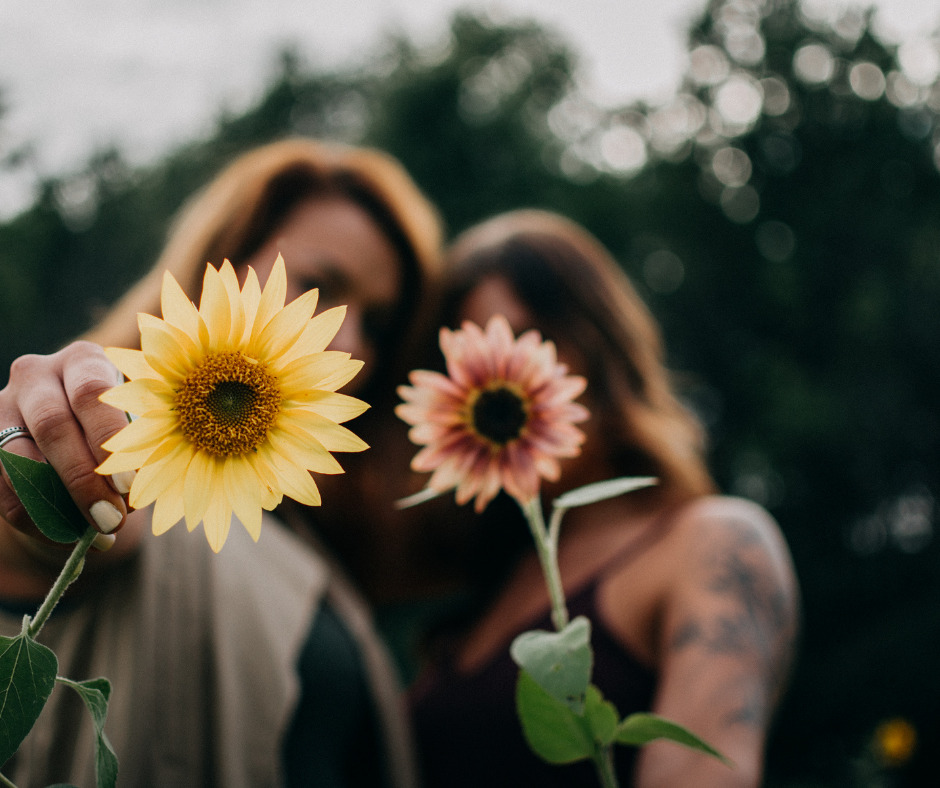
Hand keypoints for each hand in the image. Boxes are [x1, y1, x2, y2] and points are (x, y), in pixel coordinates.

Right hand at [0, 341, 132, 547]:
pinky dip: (35, 519)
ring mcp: (3, 406)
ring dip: (58, 504)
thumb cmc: (122, 422)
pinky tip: (66, 538)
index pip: (91, 393)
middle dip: (84, 479)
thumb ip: (137, 445)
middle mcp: (36, 375)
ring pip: (20, 458)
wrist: (78, 423)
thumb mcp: (136, 420)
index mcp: (82, 360)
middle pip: (53, 425)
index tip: (129, 485)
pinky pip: (1, 487)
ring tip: (95, 534)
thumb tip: (128, 499)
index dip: (109, 440)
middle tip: (112, 518)